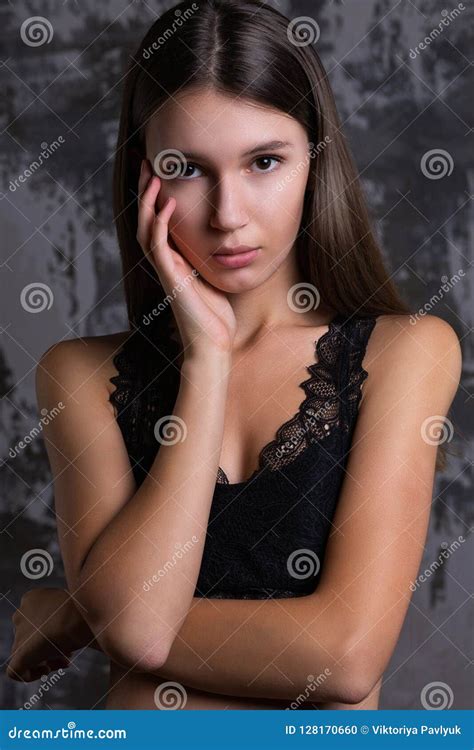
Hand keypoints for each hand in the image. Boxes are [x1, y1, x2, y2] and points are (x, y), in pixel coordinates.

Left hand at [6, 588, 91, 681]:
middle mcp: (21, 614)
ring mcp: (19, 634)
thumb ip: (67, 613)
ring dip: (45, 659)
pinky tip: (48, 669)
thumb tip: (81, 624)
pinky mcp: (20, 653)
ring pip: (25, 654)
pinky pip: (16, 671)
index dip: (52, 633)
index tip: (67, 640)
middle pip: (31, 638)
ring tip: (64, 660)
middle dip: (48, 647)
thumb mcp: (78, 605)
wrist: (80, 618)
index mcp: (33, 598)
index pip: (36, 620)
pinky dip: (31, 674)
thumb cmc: (86, 610)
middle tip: (68, 653)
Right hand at [137, 159, 235, 356]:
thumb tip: (230, 237)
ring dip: (148, 200)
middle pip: (145, 219)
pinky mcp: (170, 279)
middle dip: (146, 190)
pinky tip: (167, 204)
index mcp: (174, 261)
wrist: (214, 345)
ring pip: (146, 228)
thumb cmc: (218, 317)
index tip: (160, 169)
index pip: (157, 221)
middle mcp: (165, 263)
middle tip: (148, 161)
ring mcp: (165, 271)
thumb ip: (215, 257)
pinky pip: (159, 246)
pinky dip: (160, 224)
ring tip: (154, 175)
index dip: (155, 196)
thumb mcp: (217, 278)